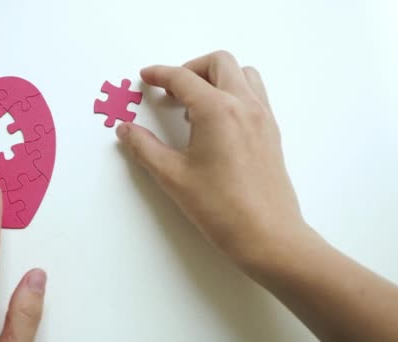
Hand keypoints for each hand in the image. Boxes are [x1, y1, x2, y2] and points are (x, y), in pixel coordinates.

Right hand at [117, 51, 306, 261]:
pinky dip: (234, 91)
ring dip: (216, 77)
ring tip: (195, 104)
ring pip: (242, 73)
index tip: (146, 77)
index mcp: (217, 110)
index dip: (160, 74)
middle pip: (218, 62)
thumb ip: (145, 148)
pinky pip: (254, 93)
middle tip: (171, 91)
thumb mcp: (173, 177)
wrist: (267, 235)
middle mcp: (244, 104)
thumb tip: (125, 130)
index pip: (183, 78)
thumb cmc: (219, 208)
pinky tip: (217, 121)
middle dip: (190, 68)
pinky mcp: (272, 131)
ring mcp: (263, 116)